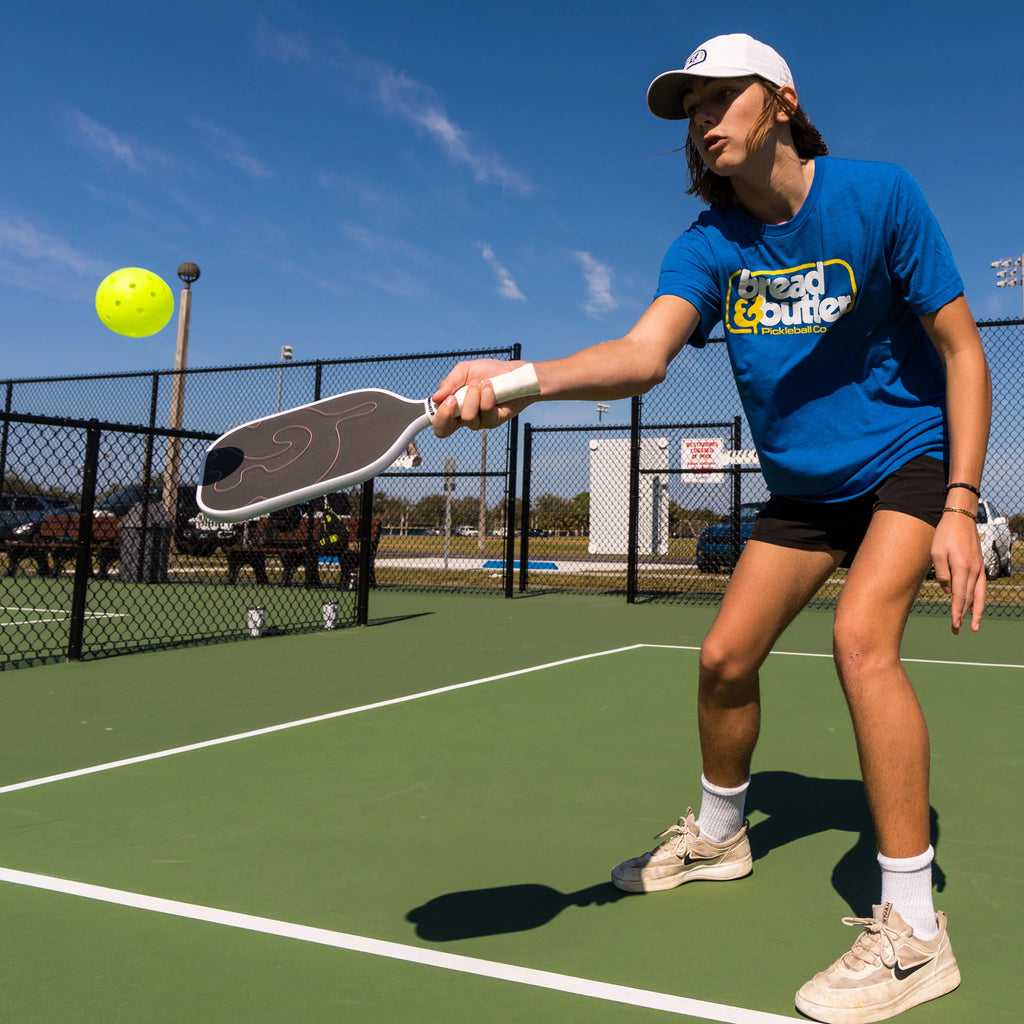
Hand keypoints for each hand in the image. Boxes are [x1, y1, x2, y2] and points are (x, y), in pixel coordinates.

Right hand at [431, 359, 532, 437]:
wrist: (514, 372)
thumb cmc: (489, 372)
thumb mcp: (464, 371)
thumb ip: (449, 383)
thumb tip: (436, 398)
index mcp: (454, 407)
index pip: (438, 422)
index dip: (434, 418)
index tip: (438, 403)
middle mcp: (464, 417)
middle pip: (444, 430)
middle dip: (445, 413)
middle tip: (452, 398)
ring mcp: (480, 421)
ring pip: (467, 418)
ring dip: (472, 397)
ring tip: (479, 383)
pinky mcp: (494, 420)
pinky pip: (486, 412)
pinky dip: (486, 396)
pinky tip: (489, 385)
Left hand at [931, 511, 985, 633]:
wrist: (961, 519)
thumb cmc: (944, 535)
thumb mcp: (936, 553)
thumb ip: (942, 574)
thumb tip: (948, 590)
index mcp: (962, 568)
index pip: (959, 596)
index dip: (956, 612)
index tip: (954, 625)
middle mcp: (974, 571)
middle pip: (969, 599)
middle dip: (963, 616)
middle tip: (957, 631)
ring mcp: (979, 569)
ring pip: (978, 596)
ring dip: (975, 612)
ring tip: (974, 627)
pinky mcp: (980, 566)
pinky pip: (982, 588)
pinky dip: (979, 600)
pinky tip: (976, 607)